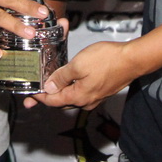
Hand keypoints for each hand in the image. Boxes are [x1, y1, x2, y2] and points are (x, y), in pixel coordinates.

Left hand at [23, 40, 138, 110]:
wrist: (133, 59)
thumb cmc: (107, 60)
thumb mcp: (79, 65)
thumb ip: (61, 77)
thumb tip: (48, 88)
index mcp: (79, 97)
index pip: (52, 101)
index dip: (39, 97)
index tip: (29, 93)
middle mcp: (86, 102)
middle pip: (61, 102)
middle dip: (46, 98)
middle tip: (33, 95)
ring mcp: (95, 98)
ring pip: (71, 98)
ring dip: (59, 93)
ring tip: (48, 87)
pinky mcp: (101, 91)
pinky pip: (81, 93)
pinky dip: (71, 89)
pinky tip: (68, 81)